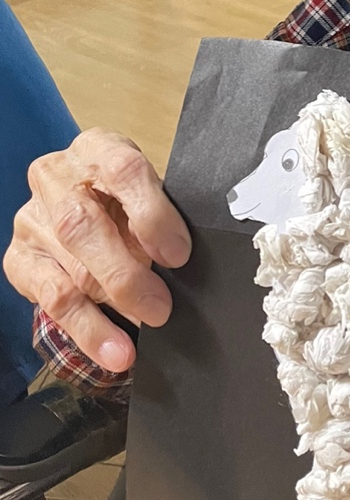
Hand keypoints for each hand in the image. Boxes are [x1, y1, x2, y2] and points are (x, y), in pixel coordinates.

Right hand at [3, 129, 190, 372]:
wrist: (83, 202)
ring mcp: (32, 219)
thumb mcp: (149, 194)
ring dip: (107, 311)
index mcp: (98, 148)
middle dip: (125, 274)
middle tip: (160, 308)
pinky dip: (87, 330)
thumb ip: (160, 219)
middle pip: (84, 226)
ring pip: (68, 269)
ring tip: (137, 340)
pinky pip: (51, 299)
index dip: (152, 214)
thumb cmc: (129, 199)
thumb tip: (180, 267)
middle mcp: (57, 178)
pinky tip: (112, 351)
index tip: (178, 254)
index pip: (123, 171)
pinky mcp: (19, 259)